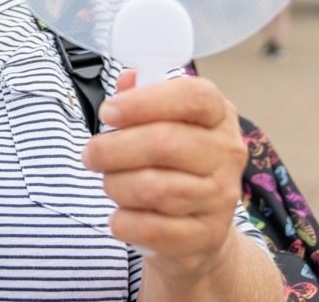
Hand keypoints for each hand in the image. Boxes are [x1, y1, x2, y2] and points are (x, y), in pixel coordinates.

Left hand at [81, 72, 246, 283]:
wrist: (200, 230)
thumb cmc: (175, 164)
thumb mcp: (165, 122)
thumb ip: (144, 96)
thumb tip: (126, 81)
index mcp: (219, 116)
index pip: (193, 97)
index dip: (144, 102)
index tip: (108, 112)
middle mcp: (227, 154)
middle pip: (164, 143)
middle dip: (113, 148)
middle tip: (91, 154)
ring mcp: (220, 198)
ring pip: (154, 187)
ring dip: (116, 184)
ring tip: (109, 182)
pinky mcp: (206, 236)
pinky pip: (152, 228)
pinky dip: (124, 221)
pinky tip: (120, 216)